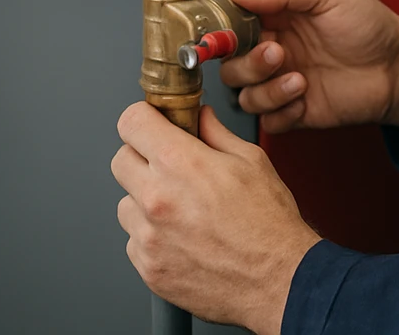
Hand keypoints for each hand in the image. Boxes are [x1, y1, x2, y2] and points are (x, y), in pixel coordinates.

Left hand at [112, 102, 319, 334]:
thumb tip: (200, 118)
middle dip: (142, 157)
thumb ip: (216, 134)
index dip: (144, 119)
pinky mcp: (148, 267)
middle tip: (170, 167)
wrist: (278, 279)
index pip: (131, 122)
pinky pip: (135, 241)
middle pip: (120, 160)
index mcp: (180, 164)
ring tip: (183, 211)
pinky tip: (184, 238)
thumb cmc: (269, 223)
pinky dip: (153, 237)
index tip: (152, 124)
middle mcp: (156, 198)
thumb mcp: (252, 161)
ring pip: (126, 204)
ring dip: (146, 202)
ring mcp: (148, 237)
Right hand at [217, 0, 398, 134]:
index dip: (222, 30)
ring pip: (243, 94)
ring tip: (299, 79)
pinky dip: (280, 113)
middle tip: (278, 53)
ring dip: (266, 89)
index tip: (228, 32)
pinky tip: (304, 98)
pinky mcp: (294, 111)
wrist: (398, 66)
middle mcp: (272, 50)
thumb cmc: (369, 24)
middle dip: (248, 63)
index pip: (229, 24)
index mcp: (274, 17)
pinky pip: (266, 121)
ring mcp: (281, 82)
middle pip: (229, 64)